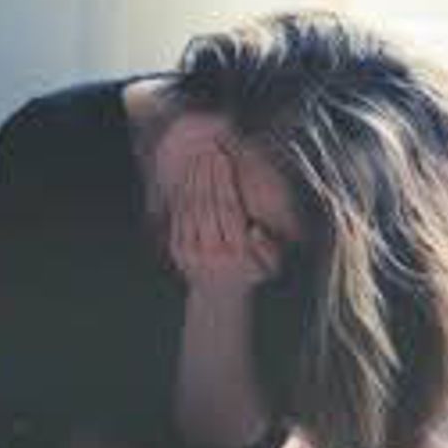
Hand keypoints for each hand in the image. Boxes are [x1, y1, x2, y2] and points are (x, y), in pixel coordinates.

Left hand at [168, 144, 282, 290]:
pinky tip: (186, 176)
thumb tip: (254, 231)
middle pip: (208, 205)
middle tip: (209, 149)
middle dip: (208, 174)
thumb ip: (267, 248)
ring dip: (193, 180)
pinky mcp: (177, 251)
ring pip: (191, 209)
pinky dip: (181, 194)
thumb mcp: (270, 266)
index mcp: (237, 255)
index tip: (224, 158)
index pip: (230, 210)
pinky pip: (178, 217)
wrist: (219, 298)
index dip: (225, 182)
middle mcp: (212, 254)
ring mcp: (191, 253)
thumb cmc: (251, 273)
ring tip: (197, 156)